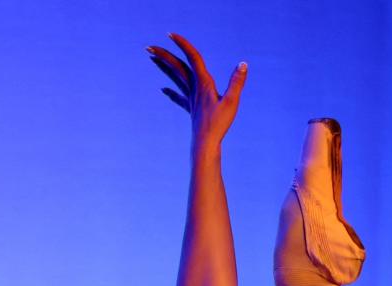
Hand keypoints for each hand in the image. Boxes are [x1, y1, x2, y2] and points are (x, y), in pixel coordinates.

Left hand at [146, 34, 246, 154]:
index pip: (193, 58)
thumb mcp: (232, 102)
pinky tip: (162, 89)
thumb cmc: (219, 126)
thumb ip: (237, 82)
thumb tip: (243, 64)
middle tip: (148, 46)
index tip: (170, 34)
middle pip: (177, 67)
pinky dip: (170, 91)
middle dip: (163, 55)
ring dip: (164, 67)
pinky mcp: (191, 109)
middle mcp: (194, 89)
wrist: (205, 145)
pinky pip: (179, 97)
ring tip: (152, 58)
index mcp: (204, 83)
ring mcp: (191, 99)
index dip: (183, 44)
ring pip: (175, 79)